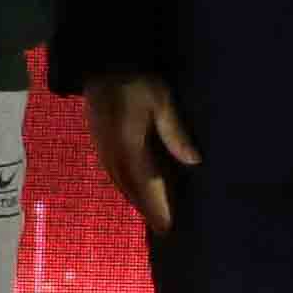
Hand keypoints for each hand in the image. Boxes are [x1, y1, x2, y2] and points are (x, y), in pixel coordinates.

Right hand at [90, 74, 197, 234]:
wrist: (103, 63)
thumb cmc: (137, 81)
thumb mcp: (161, 102)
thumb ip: (174, 132)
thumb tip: (194, 162)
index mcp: (128, 146)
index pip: (146, 184)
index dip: (157, 207)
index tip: (167, 228)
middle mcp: (113, 153)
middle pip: (130, 189)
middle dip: (146, 209)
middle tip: (162, 228)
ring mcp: (103, 148)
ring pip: (119, 182)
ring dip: (134, 199)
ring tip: (150, 214)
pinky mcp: (99, 142)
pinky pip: (112, 173)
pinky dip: (123, 186)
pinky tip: (131, 188)